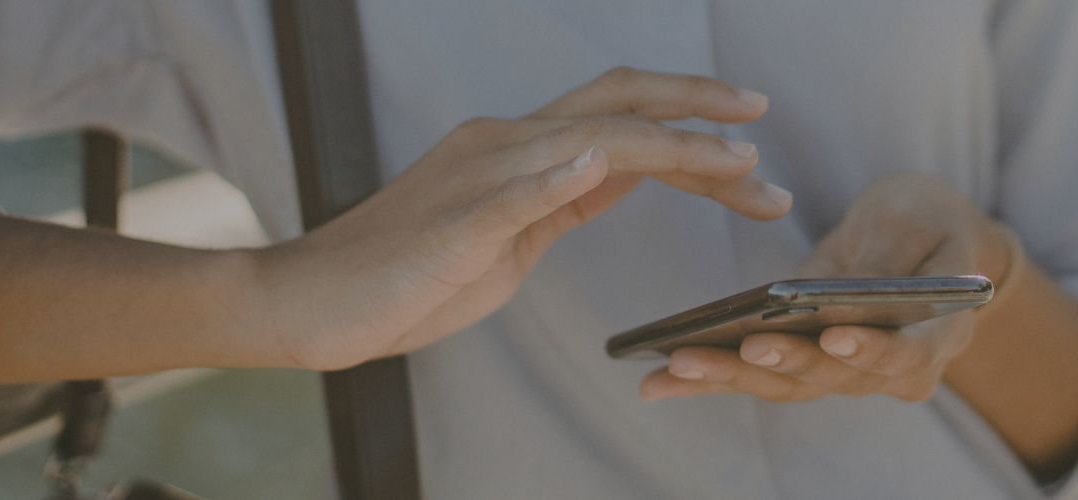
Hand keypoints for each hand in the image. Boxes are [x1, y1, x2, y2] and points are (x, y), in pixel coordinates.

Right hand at [258, 68, 791, 369]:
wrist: (314, 299)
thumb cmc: (408, 276)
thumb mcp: (511, 235)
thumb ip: (565, 200)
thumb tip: (625, 173)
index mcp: (518, 148)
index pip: (620, 115)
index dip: (690, 115)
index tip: (751, 134)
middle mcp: (504, 145)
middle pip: (617, 102)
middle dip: (699, 106)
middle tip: (763, 118)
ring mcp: (479, 179)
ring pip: (589, 140)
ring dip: (671, 147)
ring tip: (735, 160)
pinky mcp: (456, 224)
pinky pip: (513, 194)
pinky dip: (561, 176)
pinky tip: (605, 165)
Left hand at [640, 172, 1015, 401]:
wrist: (924, 243)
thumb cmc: (928, 222)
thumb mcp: (915, 218)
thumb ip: (890, 255)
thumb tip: (849, 291)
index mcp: (938, 336)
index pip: (906, 357)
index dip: (872, 352)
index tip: (835, 337)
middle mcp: (890, 370)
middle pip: (832, 379)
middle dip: (779, 364)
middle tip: (736, 349)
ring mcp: (844, 374)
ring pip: (786, 386)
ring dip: (728, 377)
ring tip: (675, 364)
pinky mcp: (803, 366)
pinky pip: (756, 379)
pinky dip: (707, 381)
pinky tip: (657, 379)